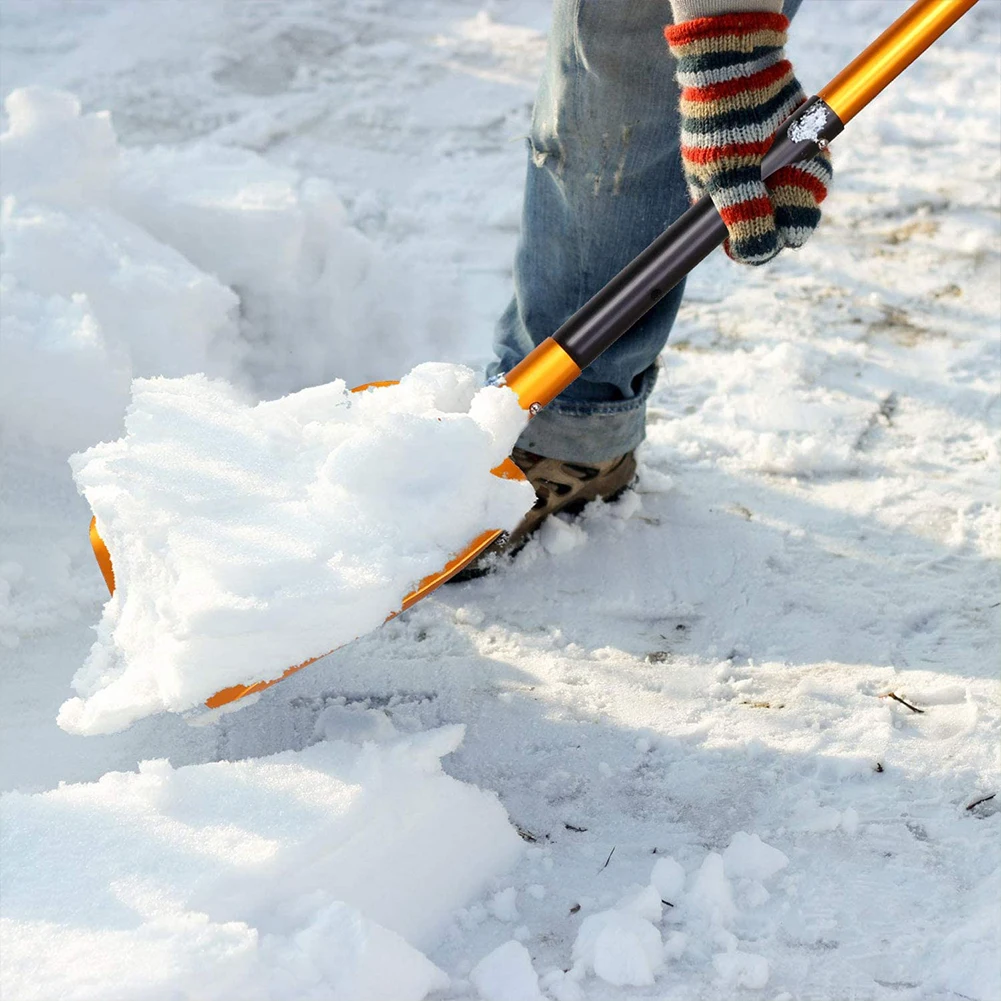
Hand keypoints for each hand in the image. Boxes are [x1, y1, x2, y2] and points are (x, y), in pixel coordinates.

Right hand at [665, 11, 831, 265]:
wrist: (740, 64)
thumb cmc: (723, 123)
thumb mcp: (727, 174)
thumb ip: (743, 218)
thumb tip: (760, 255)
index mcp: (723, 211)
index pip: (750, 247)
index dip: (764, 240)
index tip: (772, 219)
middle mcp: (751, 198)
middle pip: (785, 227)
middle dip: (793, 204)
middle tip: (788, 175)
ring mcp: (776, 176)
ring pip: (807, 199)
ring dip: (808, 178)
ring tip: (795, 150)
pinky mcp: (798, 154)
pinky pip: (818, 171)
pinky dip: (817, 159)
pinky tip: (804, 138)